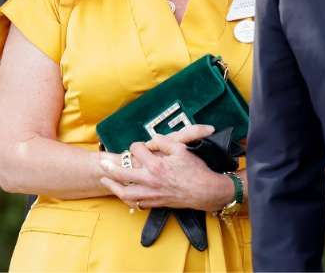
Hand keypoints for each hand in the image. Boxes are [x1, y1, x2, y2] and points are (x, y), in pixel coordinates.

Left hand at [98, 124, 232, 212]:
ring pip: (125, 192)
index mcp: (155, 165)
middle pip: (122, 173)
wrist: (205, 191)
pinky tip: (125, 194)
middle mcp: (150, 180)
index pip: (137, 151)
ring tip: (106, 181)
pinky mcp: (155, 202)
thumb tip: (152, 139)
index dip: (137, 146)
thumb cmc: (195, 170)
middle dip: (110, 167)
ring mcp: (151, 193)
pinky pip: (136, 203)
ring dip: (113, 187)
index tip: (140, 146)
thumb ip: (164, 142)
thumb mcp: (182, 150)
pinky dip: (128, 199)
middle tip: (102, 164)